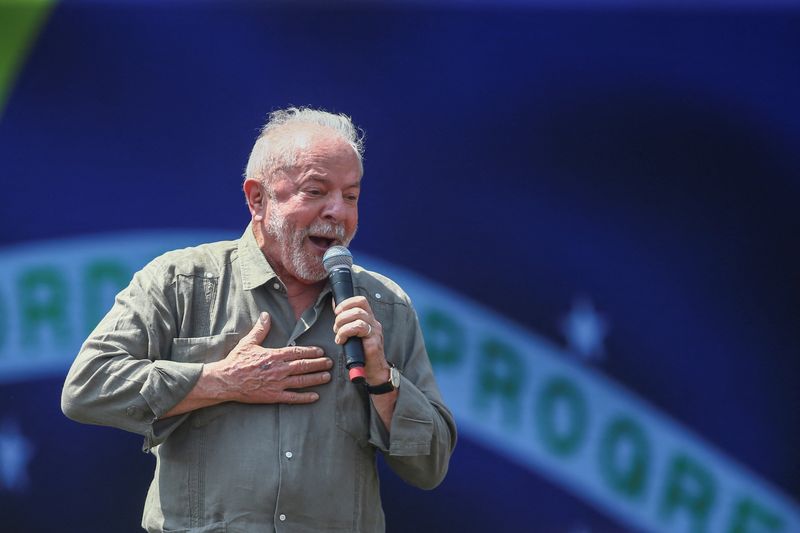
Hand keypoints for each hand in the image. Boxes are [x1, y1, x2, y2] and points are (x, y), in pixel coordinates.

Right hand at [206, 312, 332, 403]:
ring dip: (316, 379)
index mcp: (274, 355)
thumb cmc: (236, 361)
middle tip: (330, 363)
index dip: (311, 351)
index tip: (321, 351)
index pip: (297, 352)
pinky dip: (305, 398)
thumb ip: (260, 329)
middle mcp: (279, 369)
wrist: (226, 380)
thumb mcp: (248, 342)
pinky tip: (315, 397)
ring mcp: (277, 383)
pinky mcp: (273, 396)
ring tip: (327, 377)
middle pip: (303, 366)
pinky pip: (292, 398)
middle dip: (318, 364)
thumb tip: (266, 315)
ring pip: (302, 381)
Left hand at [332, 296, 390, 385]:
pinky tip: (341, 341)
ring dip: (342, 324)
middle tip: (336, 327)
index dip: (347, 302)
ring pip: (357, 315)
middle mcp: (374, 323)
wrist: (374, 372)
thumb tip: (336, 310)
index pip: (361, 301)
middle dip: (342, 314)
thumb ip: (348, 323)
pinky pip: (358, 328)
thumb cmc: (361, 354)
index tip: (336, 311)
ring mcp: (375, 331)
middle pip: (358, 306)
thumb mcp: (354, 335)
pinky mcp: (374, 341)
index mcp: (369, 320)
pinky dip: (345, 332)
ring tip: (338, 335)